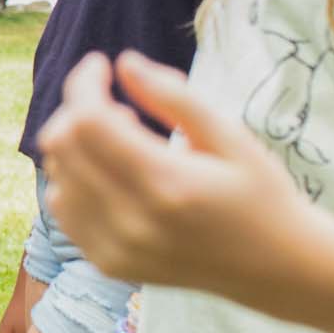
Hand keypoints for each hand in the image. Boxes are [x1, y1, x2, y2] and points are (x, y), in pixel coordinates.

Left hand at [36, 51, 319, 300]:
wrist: (276, 270)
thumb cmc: (260, 193)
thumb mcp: (230, 136)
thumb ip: (174, 97)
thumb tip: (123, 62)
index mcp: (167, 184)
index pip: (89, 121)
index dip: (85, 82)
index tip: (103, 64)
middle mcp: (133, 222)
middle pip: (63, 146)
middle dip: (78, 109)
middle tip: (118, 106)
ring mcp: (116, 250)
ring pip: (56, 177)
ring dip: (75, 146)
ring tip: (120, 141)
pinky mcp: (110, 265)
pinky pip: (63, 210)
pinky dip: (74, 180)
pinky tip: (110, 173)